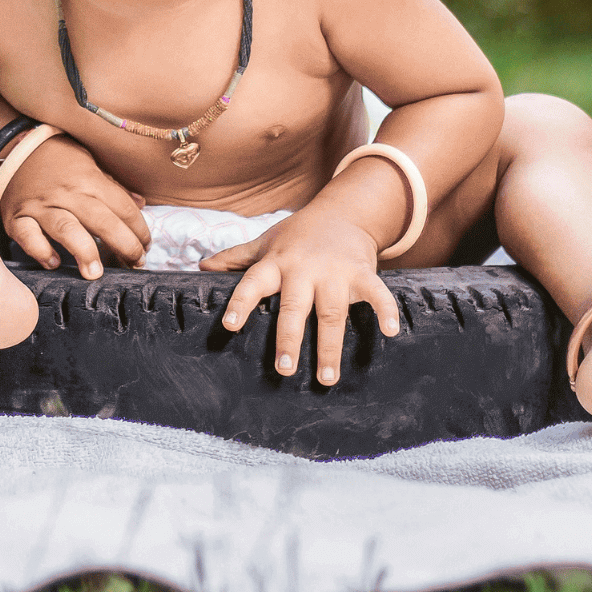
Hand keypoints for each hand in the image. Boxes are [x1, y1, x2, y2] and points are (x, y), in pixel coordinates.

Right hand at [0, 133, 150, 278]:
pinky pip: (28, 237)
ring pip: (66, 229)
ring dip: (84, 251)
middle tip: (136, 263)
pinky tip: (54, 262)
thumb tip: (140, 204)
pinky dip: (41, 251)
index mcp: (89, 179)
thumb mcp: (90, 163)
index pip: (122, 207)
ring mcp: (41, 206)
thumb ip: (113, 186)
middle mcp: (67, 194)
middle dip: (124, 245)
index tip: (145, 245)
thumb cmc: (58, 160)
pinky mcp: (18, 218)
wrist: (15, 150)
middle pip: (101, 221)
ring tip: (95, 273)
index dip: (139, 229)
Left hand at [199, 210, 400, 382]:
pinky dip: (385, 311)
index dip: (241, 303)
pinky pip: (376, 293)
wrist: (341, 213)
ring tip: (326, 378)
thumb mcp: (265, 243)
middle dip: (289, 338)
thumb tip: (201, 268)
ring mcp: (334, 272)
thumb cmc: (297, 236)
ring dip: (330, 346)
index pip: (253, 283)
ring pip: (332, 312)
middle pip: (294, 306)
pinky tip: (391, 332)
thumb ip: (236, 258)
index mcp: (276, 263)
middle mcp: (303, 269)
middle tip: (284, 370)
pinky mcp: (362, 273)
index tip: (230, 326)